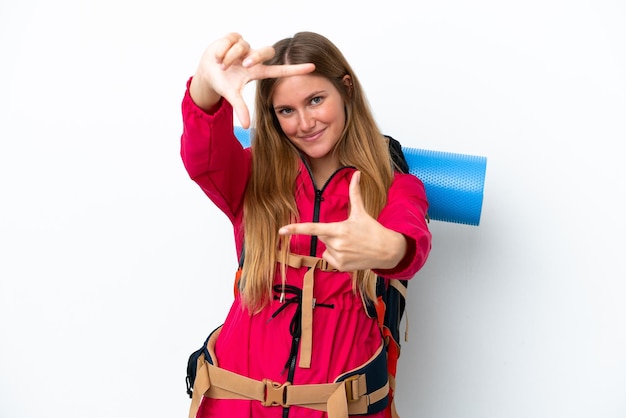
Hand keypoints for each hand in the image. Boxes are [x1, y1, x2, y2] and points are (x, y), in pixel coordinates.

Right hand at [189, 32, 314, 127]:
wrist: (207, 70)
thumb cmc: (224, 82)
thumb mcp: (232, 95)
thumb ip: (241, 108)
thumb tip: (247, 126)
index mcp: (258, 71)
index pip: (281, 70)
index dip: (296, 69)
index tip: (312, 67)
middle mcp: (255, 57)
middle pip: (266, 52)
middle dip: (255, 57)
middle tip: (244, 65)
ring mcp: (246, 46)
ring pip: (242, 46)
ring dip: (229, 57)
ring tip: (222, 65)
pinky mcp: (234, 37)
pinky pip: (230, 40)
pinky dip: (222, 50)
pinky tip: (218, 56)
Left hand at [279, 171, 406, 271]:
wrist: (387, 251)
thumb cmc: (372, 229)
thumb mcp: (361, 212)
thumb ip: (354, 192)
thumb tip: (356, 173)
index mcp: (338, 229)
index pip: (312, 228)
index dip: (295, 229)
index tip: (281, 230)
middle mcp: (336, 244)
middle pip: (321, 236)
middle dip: (330, 234)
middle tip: (347, 234)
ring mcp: (338, 257)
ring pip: (325, 248)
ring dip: (334, 246)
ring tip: (351, 245)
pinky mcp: (340, 266)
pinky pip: (329, 259)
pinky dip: (336, 257)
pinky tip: (350, 254)